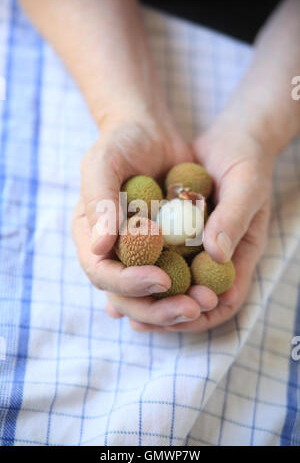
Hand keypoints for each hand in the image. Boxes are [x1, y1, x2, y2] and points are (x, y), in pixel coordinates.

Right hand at [72, 113, 216, 326]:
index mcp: (90, 237)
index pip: (101, 273)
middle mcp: (113, 251)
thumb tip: (99, 249)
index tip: (161, 279)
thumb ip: (99, 202)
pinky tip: (214, 295)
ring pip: (153, 294)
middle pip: (127, 296)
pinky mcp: (165, 249)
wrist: (150, 131)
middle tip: (192, 309)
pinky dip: (191, 288)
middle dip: (157, 308)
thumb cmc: (120, 142)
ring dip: (178, 305)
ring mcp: (139, 253)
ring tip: (207, 304)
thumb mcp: (103, 163)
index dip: (128, 283)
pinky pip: (176, 275)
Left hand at [129, 124, 272, 332]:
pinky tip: (114, 273)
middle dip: (165, 313)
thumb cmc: (245, 163)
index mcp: (239, 257)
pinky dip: (135, 270)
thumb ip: (234, 219)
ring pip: (169, 286)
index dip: (202, 316)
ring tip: (118, 308)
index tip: (174, 315)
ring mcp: (192, 250)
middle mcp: (213, 261)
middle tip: (138, 320)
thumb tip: (215, 255)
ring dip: (145, 299)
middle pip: (191, 302)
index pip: (225, 301)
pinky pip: (153, 259)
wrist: (228, 142)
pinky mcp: (172, 236)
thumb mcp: (246, 186)